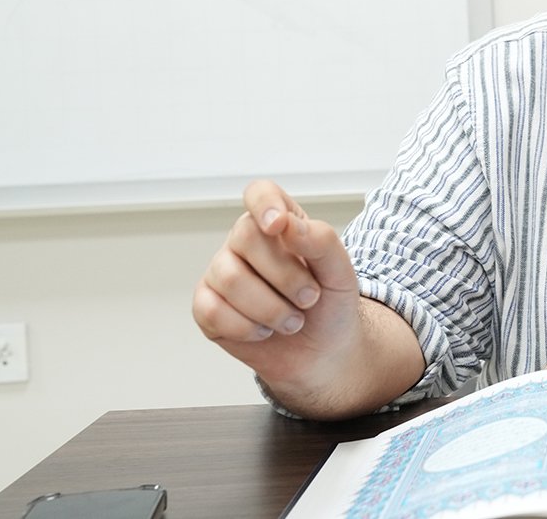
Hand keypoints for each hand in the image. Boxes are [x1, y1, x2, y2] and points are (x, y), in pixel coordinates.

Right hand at [192, 180, 362, 389]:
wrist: (323, 352)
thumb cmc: (330, 304)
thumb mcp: (340, 272)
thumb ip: (320, 240)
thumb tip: (286, 223)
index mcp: (280, 223)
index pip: (260, 193)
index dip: (264, 204)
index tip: (278, 225)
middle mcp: (246, 242)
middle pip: (246, 237)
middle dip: (286, 276)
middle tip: (310, 298)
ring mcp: (222, 272)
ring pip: (231, 279)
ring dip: (271, 309)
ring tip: (292, 320)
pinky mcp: (206, 305)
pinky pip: (213, 310)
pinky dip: (247, 328)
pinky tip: (264, 330)